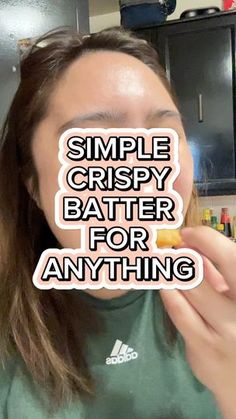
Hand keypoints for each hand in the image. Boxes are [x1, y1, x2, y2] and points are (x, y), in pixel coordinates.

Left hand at [160, 226, 235, 417]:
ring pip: (191, 291)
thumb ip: (219, 275)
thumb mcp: (233, 297)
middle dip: (183, 254)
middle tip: (168, 247)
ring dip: (171, 272)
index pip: (232, 258)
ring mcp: (225, 331)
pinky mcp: (205, 347)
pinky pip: (180, 313)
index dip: (207, 239)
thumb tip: (192, 248)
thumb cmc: (235, 327)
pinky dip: (169, 294)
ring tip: (161, 263)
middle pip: (208, 273)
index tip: (188, 233)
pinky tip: (164, 285)